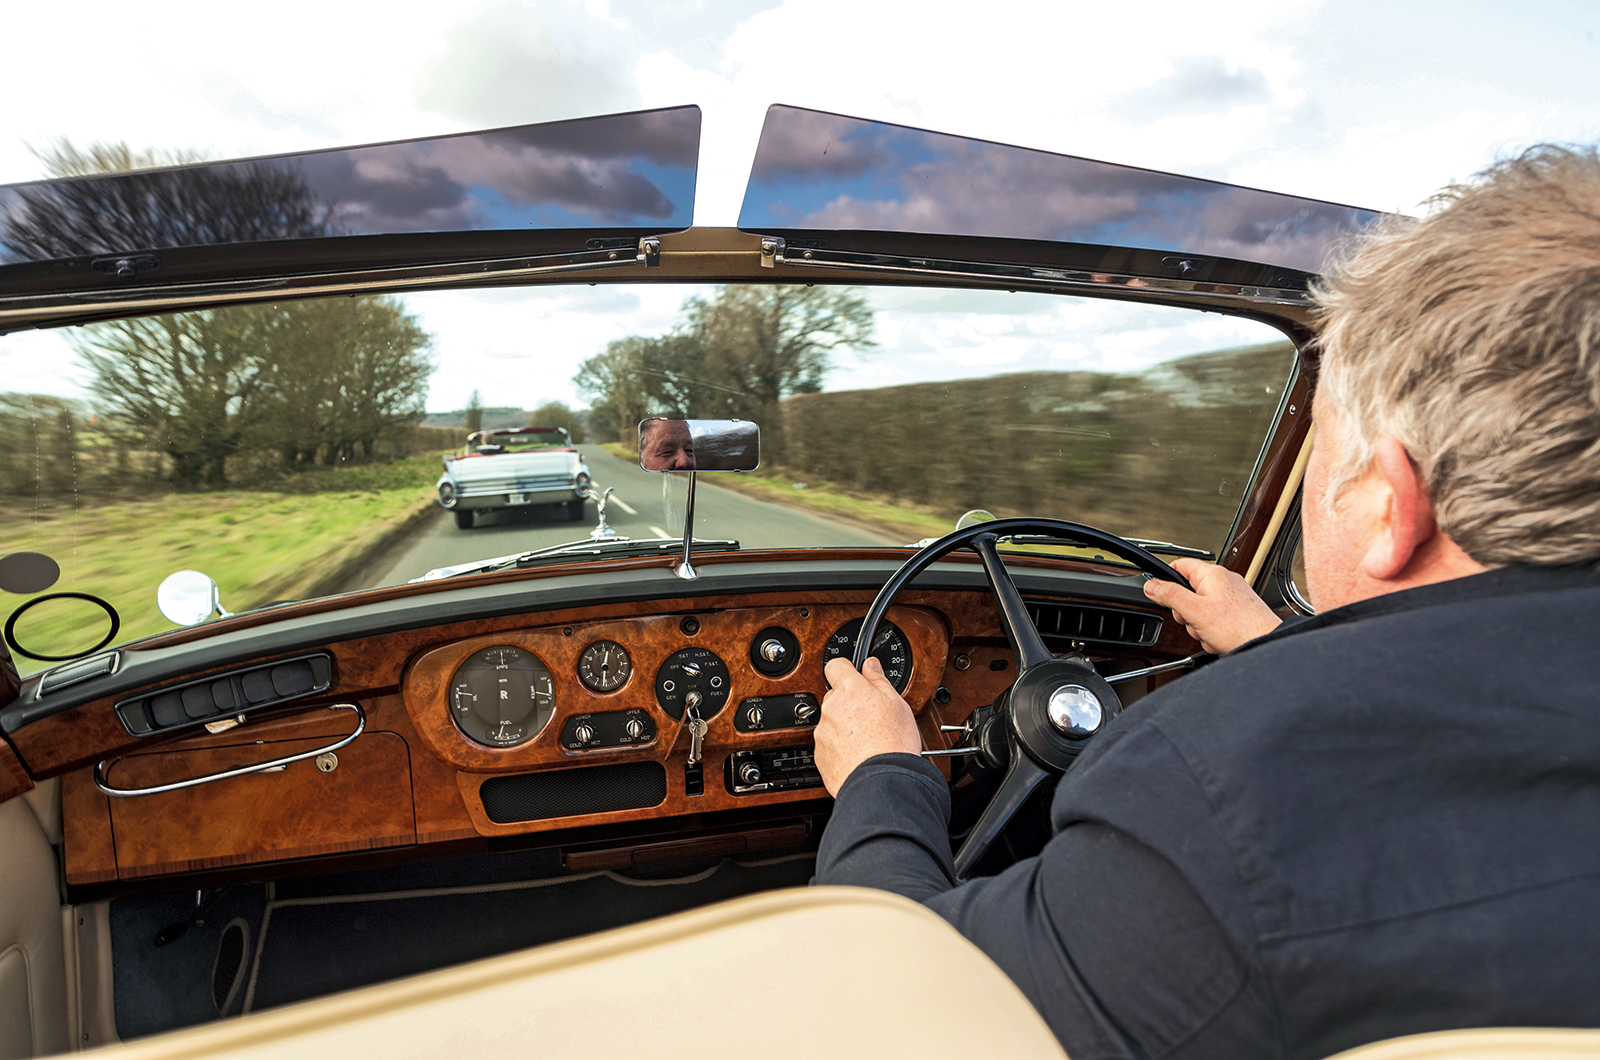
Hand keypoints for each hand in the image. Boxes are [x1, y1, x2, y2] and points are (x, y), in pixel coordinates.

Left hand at [815, 656, 921, 794]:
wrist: (882, 782)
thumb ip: (879, 680)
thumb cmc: (893, 743)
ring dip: (844, 727)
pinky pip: (829, 746)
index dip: (846, 670)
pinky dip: (840, 748)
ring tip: (868, 741)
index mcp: (849, 690)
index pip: (836, 666)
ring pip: (831, 722)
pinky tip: (859, 755)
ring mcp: (823, 733)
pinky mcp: (820, 756)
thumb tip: (870, 664)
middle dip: (849, 704)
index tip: (856, 678)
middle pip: (835, 697)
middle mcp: (830, 709)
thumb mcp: (897, 704)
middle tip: (871, 717)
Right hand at [1142, 558, 1281, 653]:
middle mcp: (1224, 581)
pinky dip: (1213, 630)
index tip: (1160, 593)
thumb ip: (1169, 596)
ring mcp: (1232, 596)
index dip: (1166, 579)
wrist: (1264, 643)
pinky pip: (1215, 619)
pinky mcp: (1239, 611)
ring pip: (1201, 609)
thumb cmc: (1238, 626)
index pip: (1179, 565)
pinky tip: (1219, 638)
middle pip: (1188, 592)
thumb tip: (1151, 585)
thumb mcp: (1194, 611)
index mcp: (1212, 574)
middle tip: (1193, 621)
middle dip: (1186, 612)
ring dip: (1200, 625)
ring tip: (1210, 633)